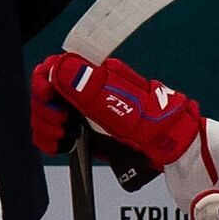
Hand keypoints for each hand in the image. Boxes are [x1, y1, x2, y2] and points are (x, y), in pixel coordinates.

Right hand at [30, 52, 200, 166]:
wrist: (174, 150)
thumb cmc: (156, 124)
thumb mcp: (122, 106)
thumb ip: (90, 89)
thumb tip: (59, 69)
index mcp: (96, 77)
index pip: (54, 70)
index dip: (45, 83)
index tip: (49, 100)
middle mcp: (88, 92)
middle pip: (47, 94)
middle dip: (46, 110)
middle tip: (61, 126)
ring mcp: (86, 112)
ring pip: (49, 114)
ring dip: (47, 127)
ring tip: (62, 139)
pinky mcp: (86, 132)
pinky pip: (57, 133)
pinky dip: (51, 140)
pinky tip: (60, 146)